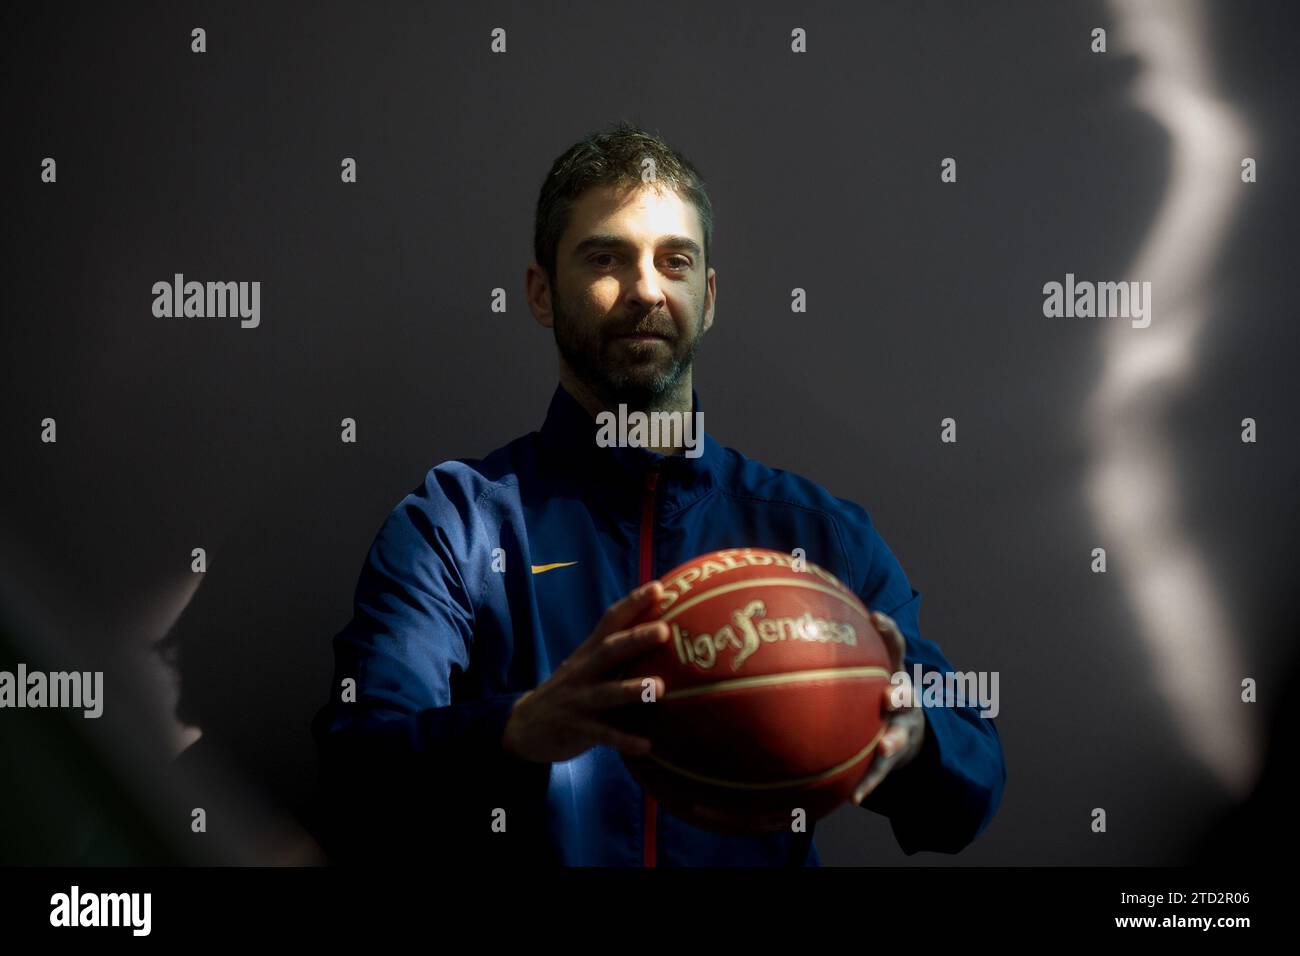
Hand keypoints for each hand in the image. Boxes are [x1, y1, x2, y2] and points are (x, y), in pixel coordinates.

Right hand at [501, 581, 669, 762]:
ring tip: (659, 687)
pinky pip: (604, 735)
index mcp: (588, 653)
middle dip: (635, 639)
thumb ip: (617, 653)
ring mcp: (579, 700)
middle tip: (663, 630)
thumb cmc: (570, 691)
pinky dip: (624, 740)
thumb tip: (660, 632)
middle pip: (609, 651)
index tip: (658, 587)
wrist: (524, 727)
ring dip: (632, 690)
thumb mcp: (586, 666)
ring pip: (606, 693)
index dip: (632, 604)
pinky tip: (647, 745)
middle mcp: (583, 672)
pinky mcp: (577, 729)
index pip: (610, 622)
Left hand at [852, 610, 926, 804]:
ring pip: (901, 733)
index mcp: (891, 672)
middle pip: (905, 693)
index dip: (888, 632)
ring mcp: (902, 728)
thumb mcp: (861, 671)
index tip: (875, 618)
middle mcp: (902, 698)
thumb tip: (781, 628)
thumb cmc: (868, 693)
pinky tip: (855, 798)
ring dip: (893, 739)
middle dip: (900, 691)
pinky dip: (870, 783)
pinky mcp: (894, 756)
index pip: (893, 647)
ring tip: (884, 746)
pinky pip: (882, 772)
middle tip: (891, 692)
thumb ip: (834, 653)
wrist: (904, 731)